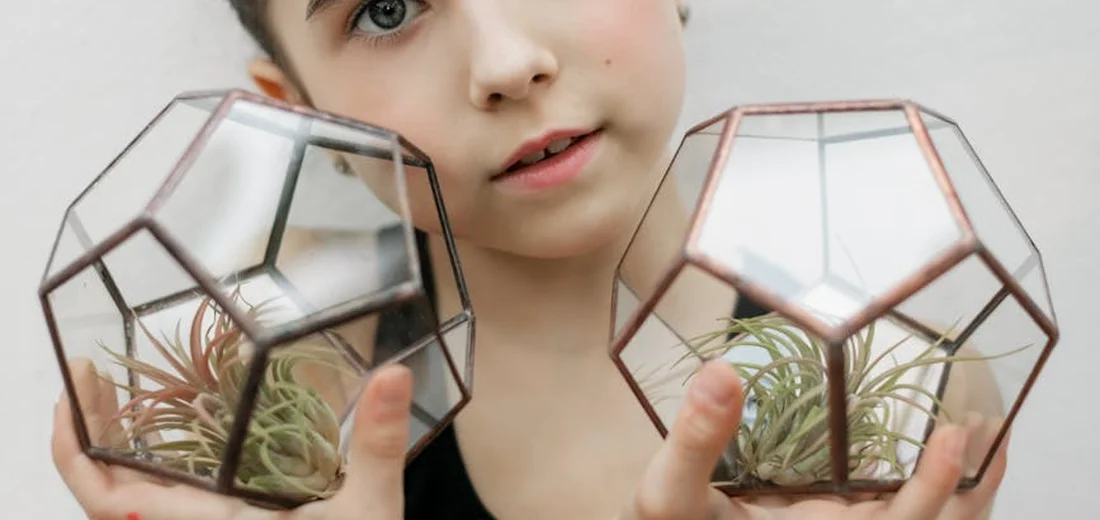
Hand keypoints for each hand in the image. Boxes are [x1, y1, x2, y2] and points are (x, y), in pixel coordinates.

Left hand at [52, 358, 415, 519]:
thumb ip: (377, 446)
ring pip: (132, 506)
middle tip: (100, 378)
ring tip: (127, 401)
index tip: (73, 394)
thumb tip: (395, 375)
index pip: (107, 500)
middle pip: (105, 497)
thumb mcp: (367, 512)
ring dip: (119, 455)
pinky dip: (153, 475)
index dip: (74, 452)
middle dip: (89, 438)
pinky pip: (165, 510)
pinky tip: (179, 445)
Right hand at [617, 360, 1009, 519]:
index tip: (953, 436)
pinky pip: (894, 504)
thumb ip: (693, 441)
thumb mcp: (668, 496)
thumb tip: (721, 375)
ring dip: (962, 485)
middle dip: (974, 488)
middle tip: (993, 426)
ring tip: (983, 431)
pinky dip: (929, 481)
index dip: (933, 492)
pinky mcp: (833, 517)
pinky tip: (934, 443)